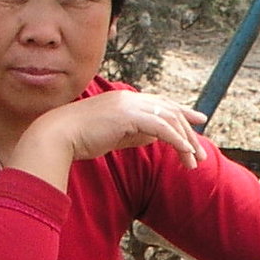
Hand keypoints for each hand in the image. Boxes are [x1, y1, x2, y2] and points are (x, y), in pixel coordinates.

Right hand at [11, 89, 206, 183]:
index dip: (181, 111)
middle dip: (189, 131)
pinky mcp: (128, 116)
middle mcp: (129, 98)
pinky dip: (177, 140)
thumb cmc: (80, 138)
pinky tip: (185, 153)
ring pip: (169, 120)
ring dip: (185, 142)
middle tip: (201, 153)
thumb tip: (156, 137)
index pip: (160, 103)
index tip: (198, 120)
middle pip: (169, 111)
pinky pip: (161, 127)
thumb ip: (135, 133)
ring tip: (194, 161)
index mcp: (125, 100)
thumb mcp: (114, 135)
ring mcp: (129, 105)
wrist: (58, 135)